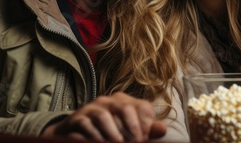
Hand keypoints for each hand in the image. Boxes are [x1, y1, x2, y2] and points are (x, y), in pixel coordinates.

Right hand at [41, 92, 166, 141]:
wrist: (77, 134)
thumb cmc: (109, 133)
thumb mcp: (130, 131)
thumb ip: (147, 130)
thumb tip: (163, 130)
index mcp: (125, 101)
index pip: (142, 106)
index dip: (147, 124)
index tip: (146, 138)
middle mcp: (109, 101)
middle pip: (125, 108)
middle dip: (132, 128)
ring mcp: (92, 108)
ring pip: (104, 116)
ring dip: (113, 134)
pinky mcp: (78, 118)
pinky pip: (86, 125)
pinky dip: (95, 136)